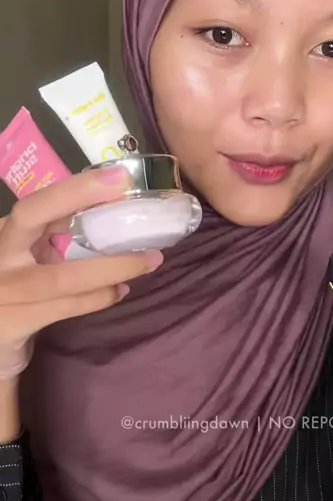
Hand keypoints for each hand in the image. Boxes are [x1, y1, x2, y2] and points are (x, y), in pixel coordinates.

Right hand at [0, 166, 163, 381]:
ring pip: (62, 274)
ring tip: (149, 259)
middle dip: (77, 195)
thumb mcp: (28, 258)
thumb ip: (53, 236)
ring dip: (112, 266)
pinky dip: (97, 298)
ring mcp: (2, 290)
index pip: (35, 204)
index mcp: (5, 234)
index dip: (73, 188)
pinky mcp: (12, 324)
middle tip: (125, 186)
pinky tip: (120, 291)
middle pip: (31, 215)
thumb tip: (111, 210)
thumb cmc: (17, 294)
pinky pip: (64, 307)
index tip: (117, 176)